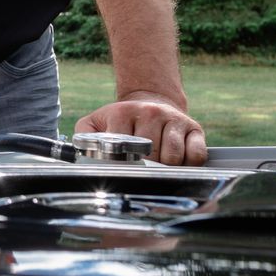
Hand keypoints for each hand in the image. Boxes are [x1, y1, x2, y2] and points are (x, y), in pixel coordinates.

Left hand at [76, 95, 207, 165]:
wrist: (151, 102)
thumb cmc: (121, 122)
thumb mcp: (96, 124)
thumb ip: (84, 138)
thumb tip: (79, 156)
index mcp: (122, 113)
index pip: (123, 149)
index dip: (124, 167)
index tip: (124, 173)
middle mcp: (150, 112)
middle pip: (151, 156)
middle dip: (146, 170)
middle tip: (143, 172)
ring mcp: (173, 119)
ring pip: (174, 158)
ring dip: (168, 169)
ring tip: (159, 167)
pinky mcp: (194, 127)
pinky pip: (196, 155)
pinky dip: (190, 164)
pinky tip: (179, 163)